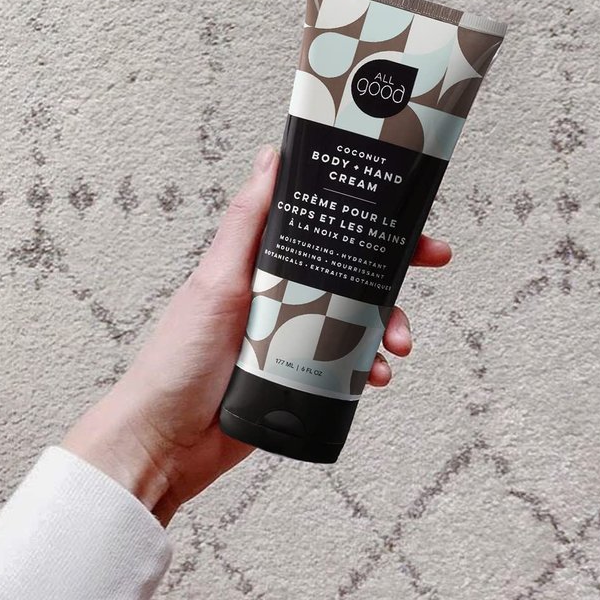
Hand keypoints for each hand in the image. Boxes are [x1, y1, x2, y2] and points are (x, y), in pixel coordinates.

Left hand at [63, 145, 452, 524]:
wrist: (167, 442)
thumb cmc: (179, 359)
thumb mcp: (216, 281)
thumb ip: (246, 223)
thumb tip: (271, 158)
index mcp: (264, 264)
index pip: (322, 227)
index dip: (363, 215)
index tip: (402, 206)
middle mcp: (283, 295)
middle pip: (351, 271)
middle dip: (393, 268)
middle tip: (432, 258)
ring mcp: (294, 336)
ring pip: (358, 319)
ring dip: (389, 325)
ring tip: (399, 343)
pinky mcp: (302, 375)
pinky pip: (348, 364)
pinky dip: (368, 366)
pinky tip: (375, 375)